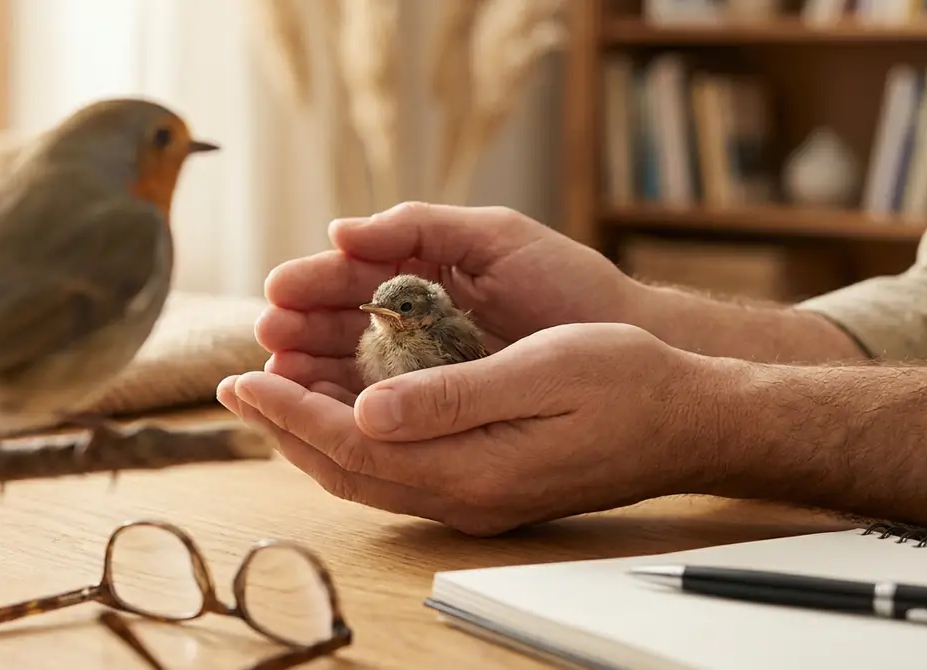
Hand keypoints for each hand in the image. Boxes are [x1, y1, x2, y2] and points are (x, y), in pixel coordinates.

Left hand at [219, 322, 721, 535]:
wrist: (689, 422)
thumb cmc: (628, 384)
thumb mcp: (542, 373)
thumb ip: (451, 398)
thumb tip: (365, 413)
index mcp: (472, 469)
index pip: (353, 446)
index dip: (290, 412)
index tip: (242, 377)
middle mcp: (465, 495)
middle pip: (348, 471)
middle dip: (285, 427)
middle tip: (237, 386)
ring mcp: (477, 497)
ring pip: (369, 476)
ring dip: (314, 437)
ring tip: (274, 396)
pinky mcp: (488, 487)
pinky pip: (398, 472)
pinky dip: (355, 443)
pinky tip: (344, 413)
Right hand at [255, 202, 637, 394]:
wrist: (634, 346)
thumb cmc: (569, 284)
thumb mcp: (494, 237)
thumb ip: (419, 226)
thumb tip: (340, 231)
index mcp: (426, 276)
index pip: (353, 279)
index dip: (313, 284)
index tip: (276, 291)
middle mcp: (419, 328)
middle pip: (342, 330)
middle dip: (300, 332)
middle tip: (267, 336)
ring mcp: (430, 375)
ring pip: (355, 377)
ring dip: (312, 375)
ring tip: (278, 375)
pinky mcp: (446, 416)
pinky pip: (390, 417)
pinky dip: (351, 412)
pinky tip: (321, 410)